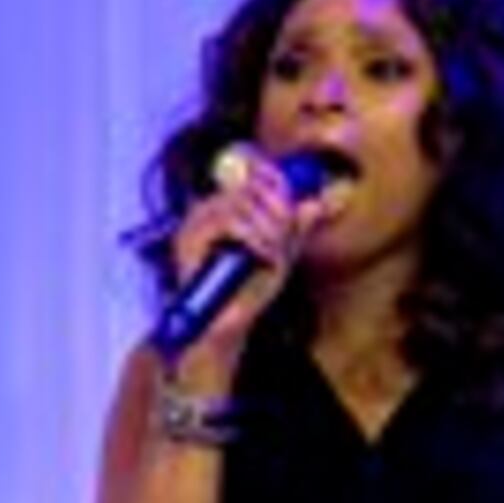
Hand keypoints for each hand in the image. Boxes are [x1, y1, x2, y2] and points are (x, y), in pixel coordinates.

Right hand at [160, 144, 341, 394]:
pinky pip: (227, 222)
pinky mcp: (187, 239)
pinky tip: (263, 255)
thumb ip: (295, 229)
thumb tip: (316, 202)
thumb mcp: (281, 255)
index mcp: (225, 208)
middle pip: (247, 186)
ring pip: (239, 202)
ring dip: (266, 225)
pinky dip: (252, 236)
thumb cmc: (250, 294)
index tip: (295, 194)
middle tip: (287, 235)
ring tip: (275, 251)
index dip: (274, 177)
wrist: (227, 328)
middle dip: (275, 209)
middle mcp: (206, 209)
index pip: (249, 174)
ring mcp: (193, 223)